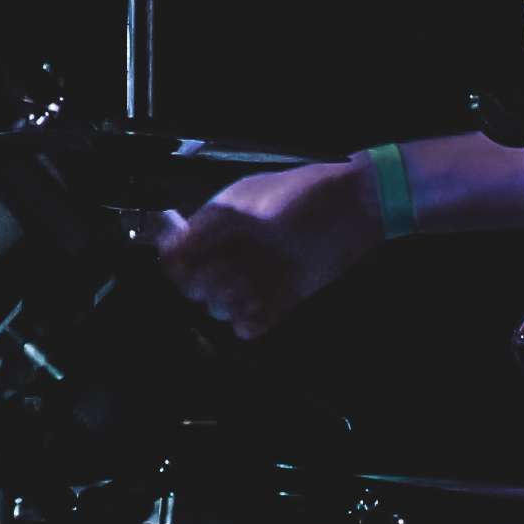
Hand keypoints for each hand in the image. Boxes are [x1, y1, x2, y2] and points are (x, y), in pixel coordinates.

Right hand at [156, 160, 387, 339]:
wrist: (355, 209)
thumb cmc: (298, 197)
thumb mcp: (246, 206)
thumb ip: (206, 229)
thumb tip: (168, 253)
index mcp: (218, 226)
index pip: (178, 255)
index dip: (178, 268)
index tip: (190, 272)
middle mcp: (233, 253)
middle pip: (196, 286)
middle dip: (205, 288)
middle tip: (228, 279)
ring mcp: (258, 276)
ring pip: (223, 307)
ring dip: (228, 307)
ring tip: (247, 296)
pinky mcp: (283, 297)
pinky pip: (255, 322)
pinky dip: (250, 326)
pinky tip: (256, 320)